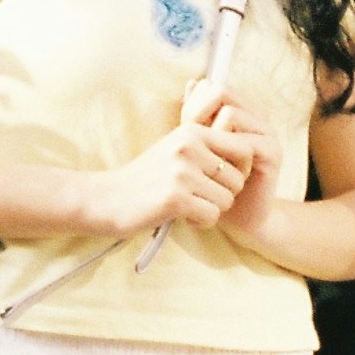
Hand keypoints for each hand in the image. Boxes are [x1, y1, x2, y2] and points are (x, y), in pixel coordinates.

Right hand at [85, 107, 255, 239]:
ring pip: (227, 200)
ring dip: (212, 209)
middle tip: (200, 197)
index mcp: (192, 132)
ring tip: (189, 206)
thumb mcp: (174, 147)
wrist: (108, 199)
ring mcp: (183, 173)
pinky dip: (201, 222)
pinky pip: (212, 216)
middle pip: (238, 179)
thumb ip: (205, 144)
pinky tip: (183, 217)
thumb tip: (246, 146)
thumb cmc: (145, 177)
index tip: (222, 181)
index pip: (243, 148)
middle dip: (224, 194)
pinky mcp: (176, 198)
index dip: (240, 169)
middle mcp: (189, 147)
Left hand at [185, 80, 282, 247]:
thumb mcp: (200, 146)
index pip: (212, 85)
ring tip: (206, 159)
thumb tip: (192, 83)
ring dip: (211, 136)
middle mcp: (255, 116)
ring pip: (231, 113)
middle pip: (221, 91)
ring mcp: (266, 132)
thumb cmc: (215, 182)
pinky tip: (218, 172)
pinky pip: (244, 141)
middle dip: (198, 112)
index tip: (183, 127)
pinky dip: (225, 155)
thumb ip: (196, 116)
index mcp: (239, 110)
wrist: (238, 218)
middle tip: (190, 137)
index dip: (193, 103)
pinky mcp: (272, 152)